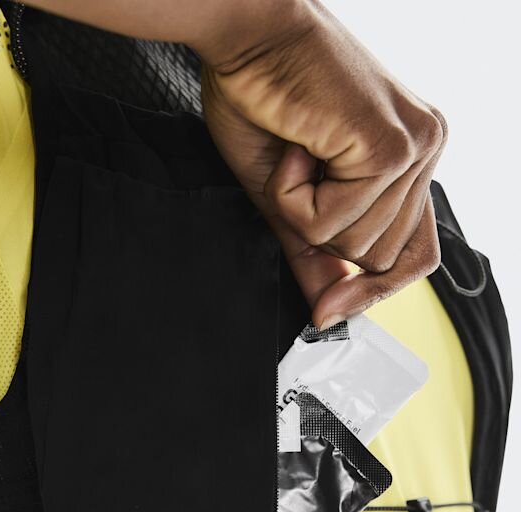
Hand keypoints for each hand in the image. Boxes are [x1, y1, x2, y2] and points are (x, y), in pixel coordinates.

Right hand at [198, 0, 447, 328]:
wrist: (247, 36)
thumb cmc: (263, 101)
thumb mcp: (289, 199)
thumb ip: (315, 256)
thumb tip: (328, 314)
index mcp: (409, 157)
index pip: (415, 252)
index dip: (374, 289)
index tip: (330, 308)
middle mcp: (424, 150)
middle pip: (377, 256)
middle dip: (320, 231)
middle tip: (299, 169)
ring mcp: (415, 148)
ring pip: (356, 247)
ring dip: (303, 211)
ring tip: (296, 151)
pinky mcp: (391, 147)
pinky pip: (335, 224)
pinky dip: (295, 197)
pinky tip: (295, 147)